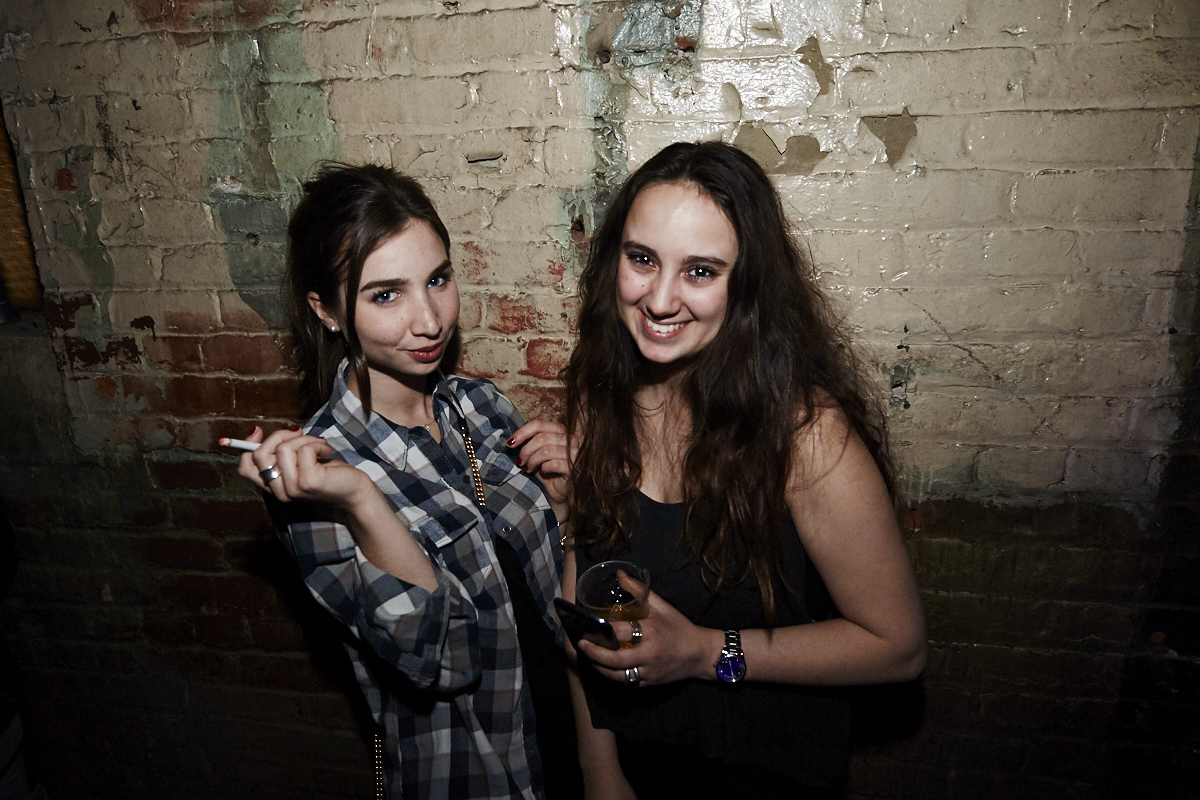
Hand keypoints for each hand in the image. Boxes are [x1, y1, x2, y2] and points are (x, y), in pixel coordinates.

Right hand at [237, 426, 374, 511]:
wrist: (355, 492)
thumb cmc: (328, 473)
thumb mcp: (298, 462)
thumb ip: (280, 453)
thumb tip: (256, 430)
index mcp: (274, 487)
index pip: (245, 468)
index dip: (248, 445)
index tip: (259, 431)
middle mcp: (279, 491)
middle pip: (259, 455)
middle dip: (278, 435)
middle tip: (298, 433)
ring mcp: (293, 489)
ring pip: (283, 449)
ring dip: (303, 439)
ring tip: (319, 445)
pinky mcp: (308, 482)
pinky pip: (304, 450)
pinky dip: (316, 443)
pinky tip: (326, 450)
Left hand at [508, 419, 572, 508]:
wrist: (560, 492)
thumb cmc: (548, 471)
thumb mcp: (537, 453)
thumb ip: (530, 443)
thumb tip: (513, 440)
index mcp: (560, 431)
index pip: (538, 424)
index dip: (522, 433)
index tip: (511, 444)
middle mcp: (570, 439)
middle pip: (541, 437)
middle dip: (526, 451)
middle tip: (520, 462)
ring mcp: (574, 453)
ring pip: (546, 451)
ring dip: (532, 461)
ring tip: (528, 469)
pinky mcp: (574, 467)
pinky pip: (553, 464)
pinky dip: (543, 469)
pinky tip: (542, 472)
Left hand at [576, 572, 721, 686]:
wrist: (700, 654)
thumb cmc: (680, 627)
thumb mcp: (662, 606)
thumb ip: (639, 591)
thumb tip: (620, 574)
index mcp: (651, 632)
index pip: (620, 631)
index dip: (602, 629)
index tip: (589, 625)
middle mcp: (649, 654)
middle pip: (614, 659)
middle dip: (594, 653)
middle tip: (581, 645)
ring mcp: (649, 671)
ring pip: (617, 675)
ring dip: (600, 667)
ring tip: (589, 657)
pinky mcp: (650, 683)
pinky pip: (627, 681)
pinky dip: (614, 675)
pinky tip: (605, 667)